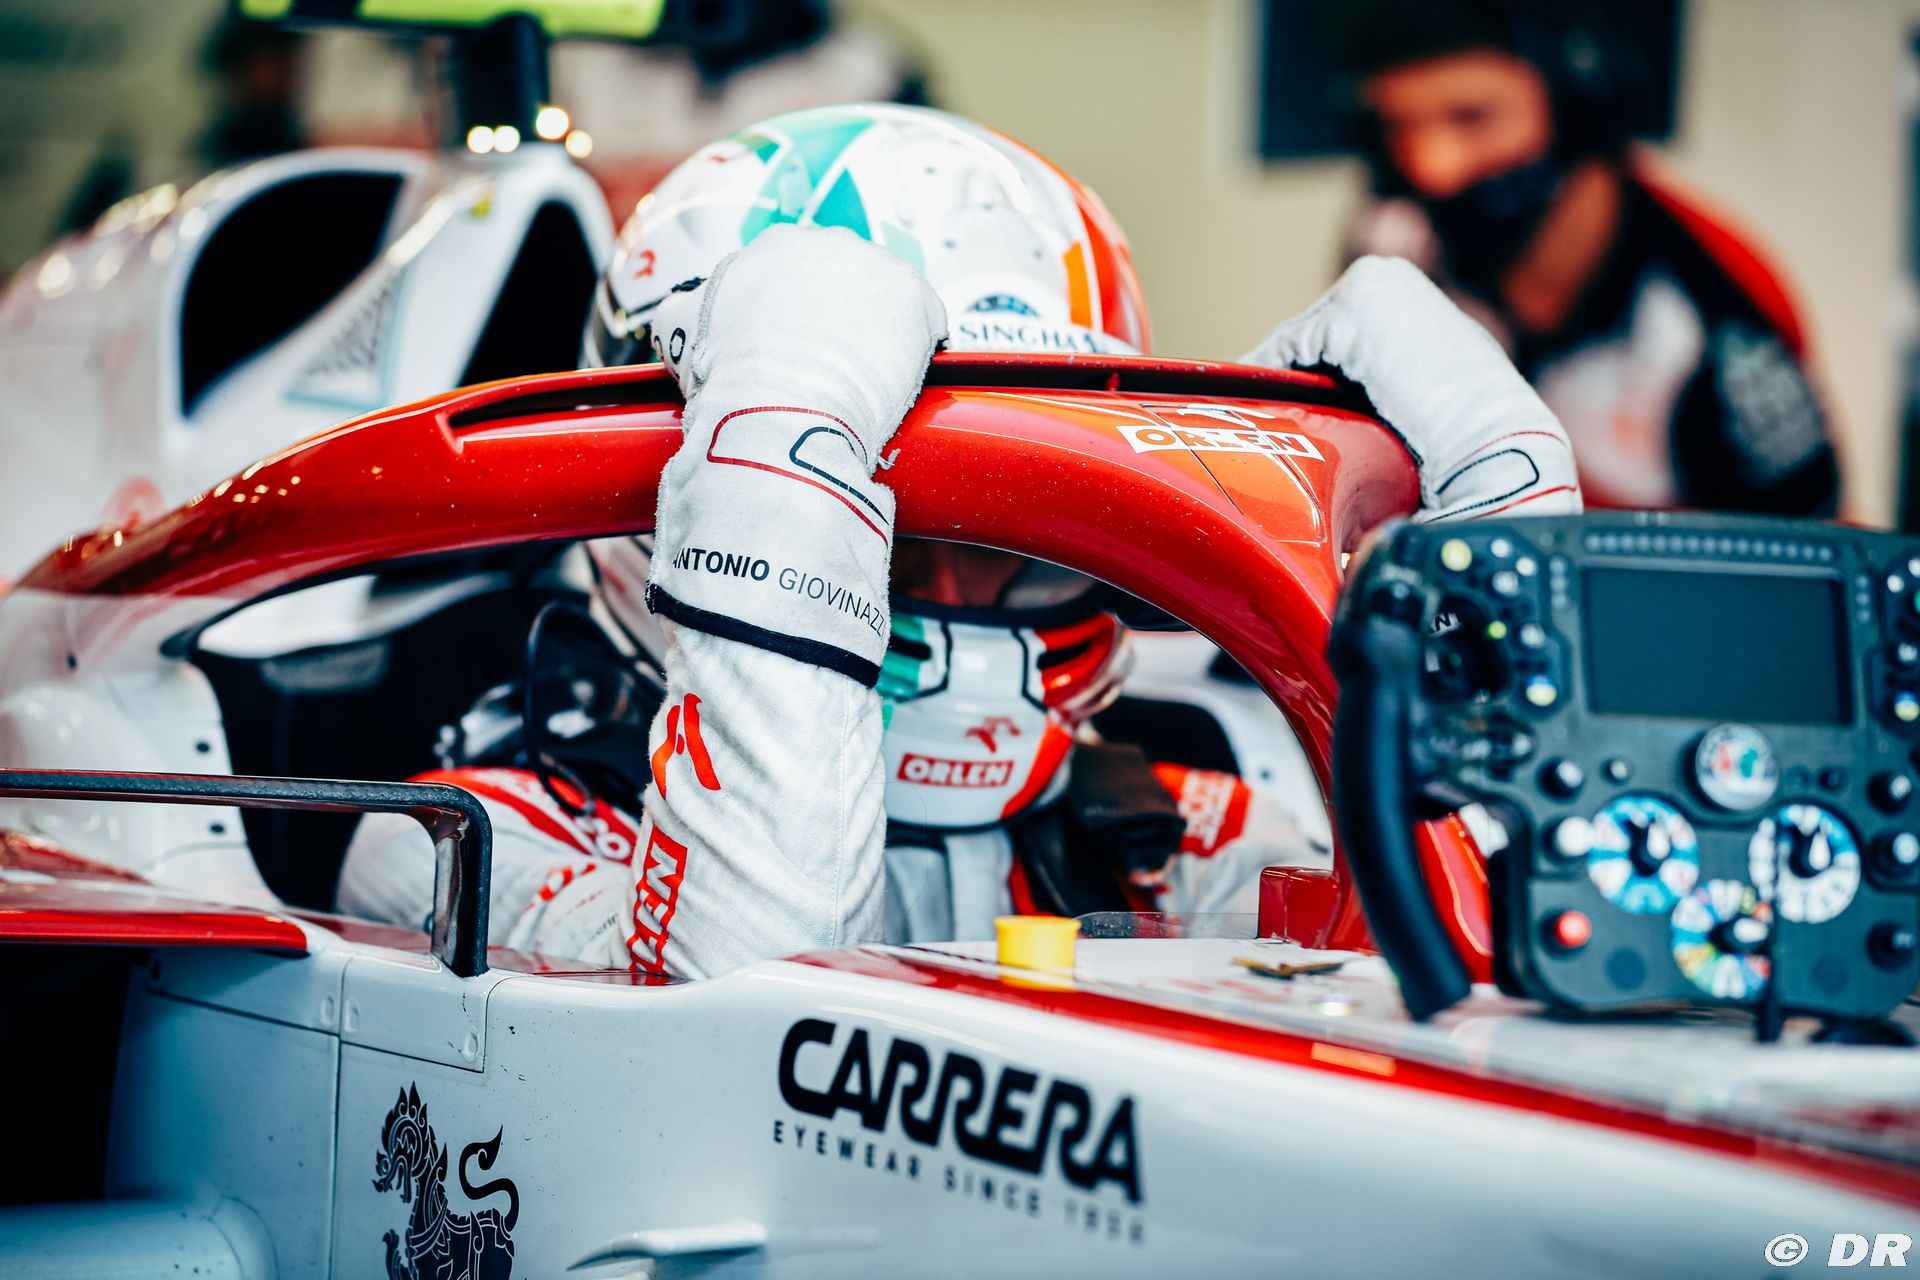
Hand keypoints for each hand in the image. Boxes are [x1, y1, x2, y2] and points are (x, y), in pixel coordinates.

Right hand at [644, 225, 947, 683]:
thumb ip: (685, 312)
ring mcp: (875, 267)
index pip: (795, 277)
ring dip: (881, 340)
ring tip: (868, 388)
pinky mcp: (914, 294)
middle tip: (833, 378)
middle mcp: (825, 245)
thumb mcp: (680, 334)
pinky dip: (919, 352)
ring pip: (886, 303)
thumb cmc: (728, 384)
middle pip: (845, 284)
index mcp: (773, 249)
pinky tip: (900, 385)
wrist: (777, 410)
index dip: (799, 323)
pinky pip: (926, 321)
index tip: (799, 358)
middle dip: (844, 325)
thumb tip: (682, 314)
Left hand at [1243, 256, 1580, 521]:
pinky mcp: (1347, 313)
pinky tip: (1256, 414)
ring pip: (1295, 344)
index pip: (1334, 333)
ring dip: (1274, 383)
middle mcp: (1387, 278)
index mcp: (1407, 293)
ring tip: (1252, 423)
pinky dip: (1268, 383)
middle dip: (1286, 378)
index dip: (1304, 376)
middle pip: (1309, 335)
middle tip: (1257, 421)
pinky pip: (1284, 352)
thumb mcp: (1426, 387)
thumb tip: (1355, 411)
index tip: (1276, 410)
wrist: (1491, 443)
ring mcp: (1367, 288)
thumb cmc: (1467, 436)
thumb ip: (1388, 378)